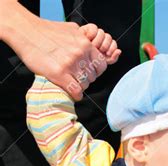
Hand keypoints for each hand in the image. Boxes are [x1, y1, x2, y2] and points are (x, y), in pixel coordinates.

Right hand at [1, 2, 120, 99]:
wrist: (26, 31)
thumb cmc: (46, 30)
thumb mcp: (71, 29)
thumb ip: (83, 38)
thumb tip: (91, 44)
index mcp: (85, 44)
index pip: (102, 66)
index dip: (96, 71)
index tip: (88, 72)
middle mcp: (80, 55)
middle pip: (92, 77)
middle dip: (86, 79)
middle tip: (77, 78)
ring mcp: (70, 65)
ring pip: (84, 85)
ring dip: (80, 87)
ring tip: (72, 84)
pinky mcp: (59, 74)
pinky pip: (76, 91)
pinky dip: (76, 95)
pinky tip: (73, 94)